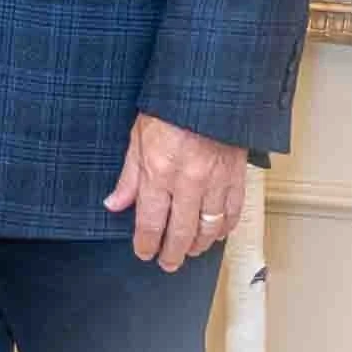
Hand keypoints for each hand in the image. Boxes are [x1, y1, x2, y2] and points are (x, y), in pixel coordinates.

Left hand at [104, 114, 246, 271]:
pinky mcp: (236, 178)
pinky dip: (223, 228)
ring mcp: (215, 183)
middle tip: (167, 263)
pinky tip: (216, 233)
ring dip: (198, 245)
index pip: (150, 223)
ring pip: (208, 229)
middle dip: (172, 254)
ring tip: (189, 251)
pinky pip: (232, 214)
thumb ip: (129, 177)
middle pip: (181, 233)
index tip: (143, 252)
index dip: (146, 244)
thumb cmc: (170, 107)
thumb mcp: (138, 137)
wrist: (210, 88)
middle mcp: (188, 183)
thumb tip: (114, 204)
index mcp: (159, 172)